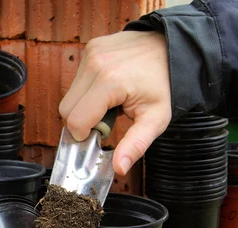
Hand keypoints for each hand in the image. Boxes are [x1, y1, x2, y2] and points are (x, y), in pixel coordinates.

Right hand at [59, 31, 171, 175]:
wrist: (171, 48)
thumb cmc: (164, 84)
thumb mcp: (156, 119)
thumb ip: (136, 145)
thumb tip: (119, 169)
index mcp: (110, 82)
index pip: (75, 120)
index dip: (84, 134)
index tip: (102, 134)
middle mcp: (95, 64)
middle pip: (66, 109)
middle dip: (82, 122)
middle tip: (107, 120)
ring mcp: (90, 53)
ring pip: (69, 96)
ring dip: (84, 106)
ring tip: (110, 103)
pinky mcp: (89, 48)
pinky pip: (76, 81)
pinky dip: (87, 91)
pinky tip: (107, 89)